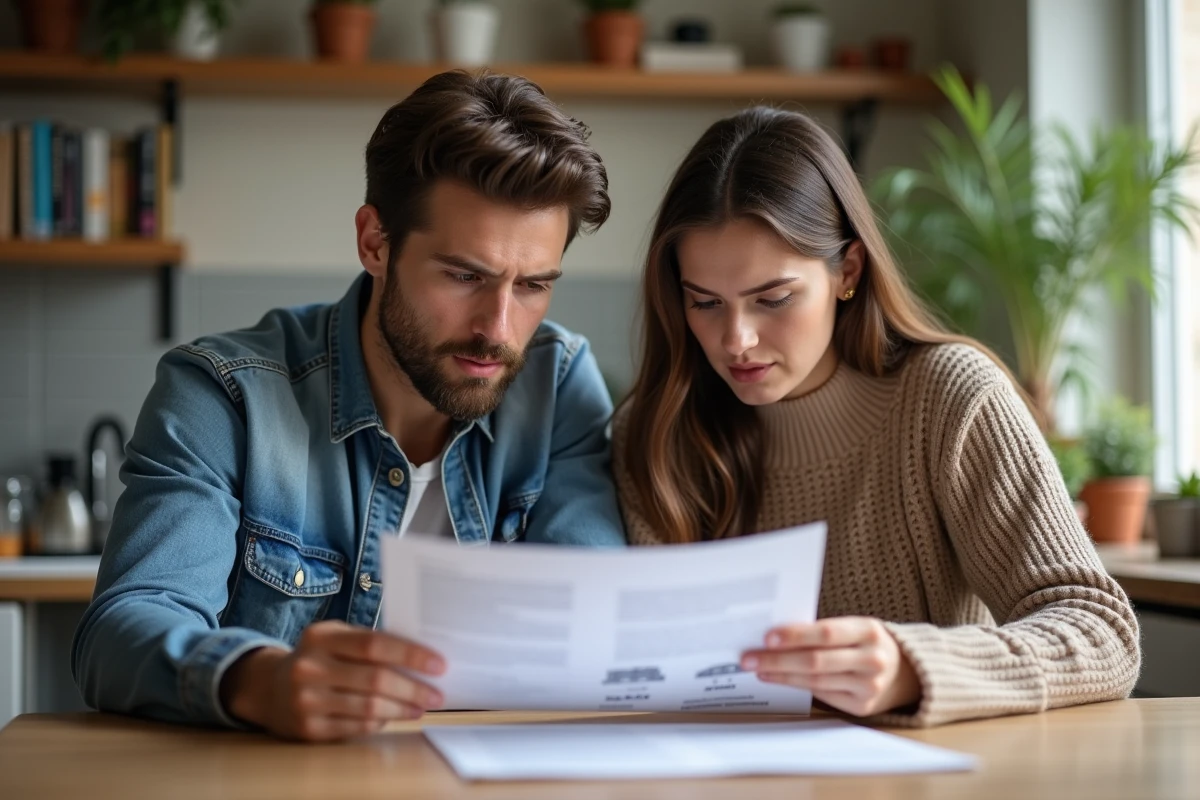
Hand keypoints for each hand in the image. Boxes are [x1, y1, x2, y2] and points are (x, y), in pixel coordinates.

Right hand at [219, 620, 445, 740]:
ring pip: (369, 708)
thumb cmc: (317, 659)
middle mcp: (310, 668)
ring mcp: (306, 700)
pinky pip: (357, 726)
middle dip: (413, 688)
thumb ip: (368, 642)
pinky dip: (381, 721)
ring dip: (402, 709)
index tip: (438, 665)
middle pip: (376, 680)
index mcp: (321, 637)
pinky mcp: (308, 729)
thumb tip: (420, 657)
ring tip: (420, 707)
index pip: (374, 644)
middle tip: (436, 694)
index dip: (410, 655)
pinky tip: (392, 716)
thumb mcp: (334, 638)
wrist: (268, 688)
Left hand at [741, 617, 920, 717]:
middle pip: (817, 661)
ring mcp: (869, 686)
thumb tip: (776, 634)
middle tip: (748, 658)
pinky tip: (777, 679)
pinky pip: (822, 696)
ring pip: (816, 681)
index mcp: (869, 630)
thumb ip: (824, 630)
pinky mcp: (862, 707)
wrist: (905, 672)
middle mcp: (872, 659)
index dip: (796, 635)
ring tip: (757, 669)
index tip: (767, 636)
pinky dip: (796, 686)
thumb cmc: (866, 643)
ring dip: (781, 675)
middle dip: (778, 659)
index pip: (827, 633)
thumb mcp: (855, 628)